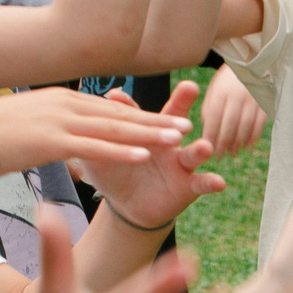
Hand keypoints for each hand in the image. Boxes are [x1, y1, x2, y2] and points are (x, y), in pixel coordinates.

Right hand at [0, 88, 190, 175]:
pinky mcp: (50, 141)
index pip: (110, 109)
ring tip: (177, 139)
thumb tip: (73, 131)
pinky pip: (93, 148)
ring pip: (113, 129)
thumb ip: (58, 122)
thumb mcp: (34, 121)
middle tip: (186, 126)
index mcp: (63, 100)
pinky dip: (120, 151)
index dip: (141, 115)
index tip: (167, 120)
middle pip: (119, 115)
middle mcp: (65, 106)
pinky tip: (143, 156)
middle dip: (155, 121)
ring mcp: (59, 121)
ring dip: (148, 134)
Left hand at [79, 84, 222, 229]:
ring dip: (200, 149)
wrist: (129, 206)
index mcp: (143, 133)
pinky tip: (219, 182)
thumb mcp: (100, 155)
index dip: (127, 104)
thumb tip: (73, 111)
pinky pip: (202, 183)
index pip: (138, 114)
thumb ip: (93, 135)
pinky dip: (212, 182)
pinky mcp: (189, 186)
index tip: (118, 93)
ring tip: (205, 147)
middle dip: (183, 103)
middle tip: (190, 87)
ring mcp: (180, 164)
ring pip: (192, 153)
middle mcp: (166, 143)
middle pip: (174, 121)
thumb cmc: (115, 174)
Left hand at [198, 72, 264, 155]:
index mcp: (221, 91)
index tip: (206, 148)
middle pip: (230, 124)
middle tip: (219, 156)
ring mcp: (253, 99)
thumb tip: (208, 130)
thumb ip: (210, 107)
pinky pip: (260, 124)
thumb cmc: (229, 80)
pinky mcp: (266, 103)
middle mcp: (237, 95)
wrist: (253, 62)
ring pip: (245, 126)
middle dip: (224, 142)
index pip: (213, 117)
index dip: (210, 134)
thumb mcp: (215, 89)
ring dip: (238, 142)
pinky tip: (246, 146)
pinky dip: (253, 137)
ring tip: (232, 153)